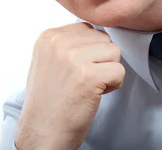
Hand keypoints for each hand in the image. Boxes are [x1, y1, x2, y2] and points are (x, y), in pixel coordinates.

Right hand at [15, 22, 124, 149]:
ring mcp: (74, 58)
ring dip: (108, 71)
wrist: (42, 133)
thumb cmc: (47, 102)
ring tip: (89, 87)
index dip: (90, 51)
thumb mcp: (47, 61)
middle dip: (101, 60)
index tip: (75, 70)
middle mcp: (59, 43)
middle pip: (103, 38)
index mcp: (48, 37)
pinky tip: (95, 95)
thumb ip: (67, 43)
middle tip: (84, 80)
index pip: (87, 29)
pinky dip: (114, 85)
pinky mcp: (89, 76)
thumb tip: (94, 32)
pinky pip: (119, 71)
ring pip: (114, 52)